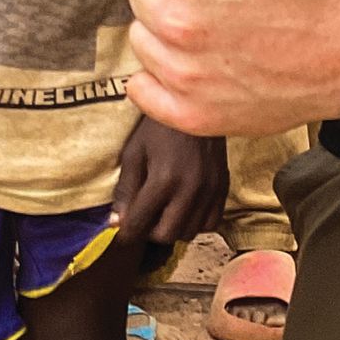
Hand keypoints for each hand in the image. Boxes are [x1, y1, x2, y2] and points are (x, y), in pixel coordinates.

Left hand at [112, 116, 227, 249]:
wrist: (197, 104)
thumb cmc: (160, 126)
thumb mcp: (134, 152)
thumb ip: (125, 189)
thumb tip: (116, 221)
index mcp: (163, 179)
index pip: (140, 222)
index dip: (127, 232)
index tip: (122, 231)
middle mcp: (190, 189)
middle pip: (167, 234)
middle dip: (150, 232)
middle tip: (144, 218)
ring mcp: (210, 190)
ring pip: (190, 232)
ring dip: (174, 228)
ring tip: (165, 211)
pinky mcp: (223, 187)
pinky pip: (211, 223)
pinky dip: (196, 222)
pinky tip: (186, 208)